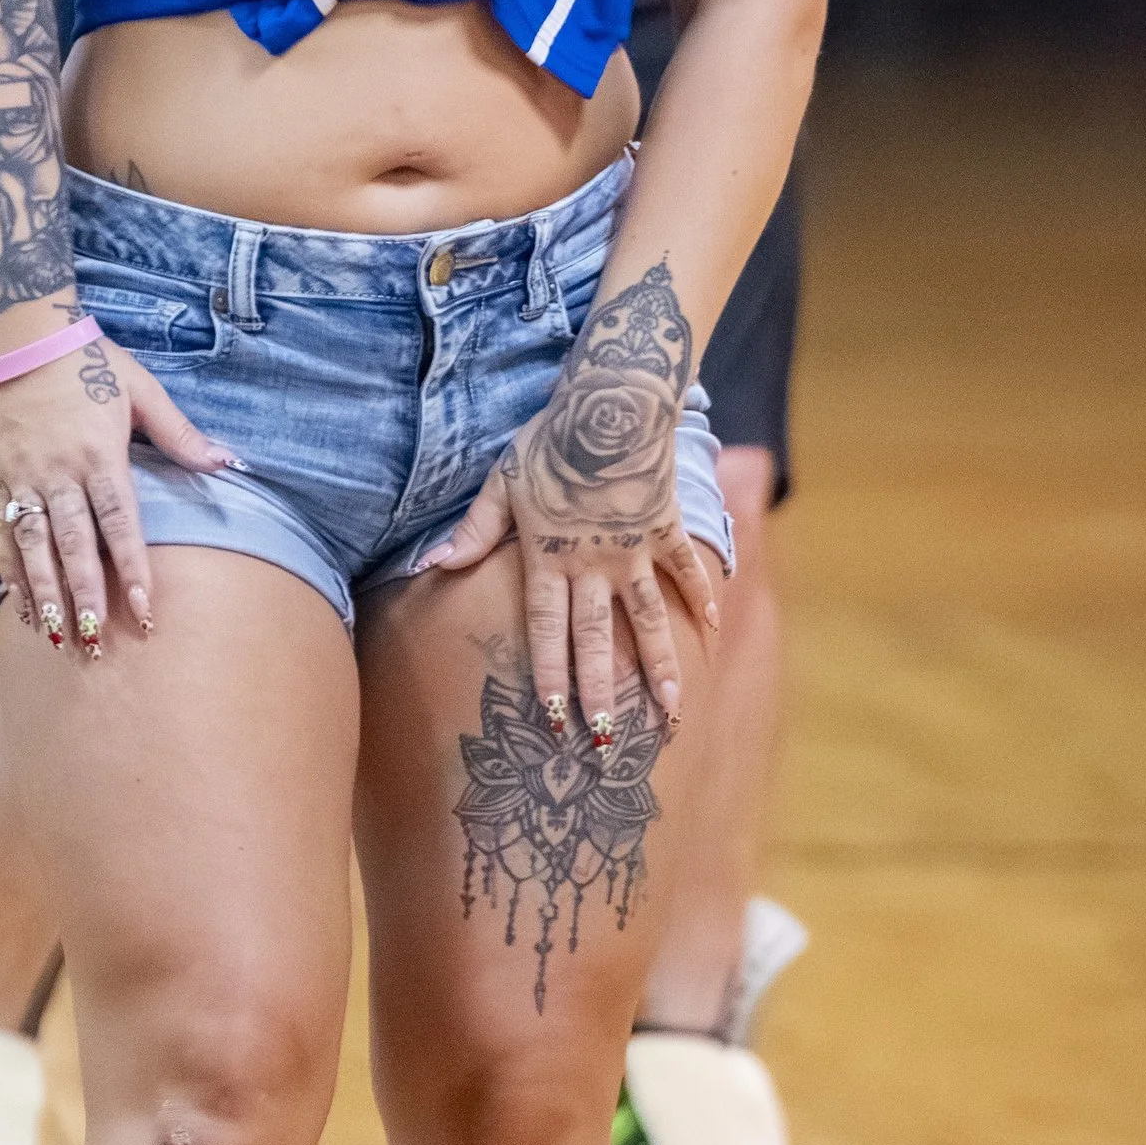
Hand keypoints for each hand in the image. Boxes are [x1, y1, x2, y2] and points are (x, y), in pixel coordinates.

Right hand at [0, 325, 234, 650]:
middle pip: (74, 545)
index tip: (142, 610)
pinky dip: (10, 573)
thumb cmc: (90, 362)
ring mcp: (23, 479)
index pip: (119, 523)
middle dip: (86, 597)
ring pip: (34, 547)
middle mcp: (59, 473)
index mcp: (99, 454)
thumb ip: (180, 433)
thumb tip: (227, 462)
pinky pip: (1, 534)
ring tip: (58, 636)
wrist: (22, 336)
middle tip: (97, 643)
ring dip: (46, 595)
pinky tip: (21, 607)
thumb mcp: (142, 390)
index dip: (131, 568)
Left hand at [413, 257, 721, 740]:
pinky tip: (711, 632)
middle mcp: (593, 565)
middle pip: (596, 639)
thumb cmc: (550, 440)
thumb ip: (474, 530)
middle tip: (609, 742)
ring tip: (672, 712)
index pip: (546, 629)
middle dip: (602, 692)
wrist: (610, 402)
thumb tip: (434, 565)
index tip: (555, 719)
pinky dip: (701, 599)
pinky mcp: (666, 528)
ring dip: (659, 669)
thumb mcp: (503, 481)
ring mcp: (634, 550)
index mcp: (549, 558)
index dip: (550, 674)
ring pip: (648, 621)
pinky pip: (687, 571)